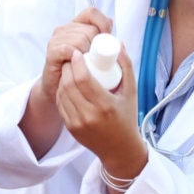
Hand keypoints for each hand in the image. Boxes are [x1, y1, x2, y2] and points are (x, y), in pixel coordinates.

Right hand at [42, 8, 112, 103]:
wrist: (60, 89)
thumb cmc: (78, 71)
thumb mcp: (93, 54)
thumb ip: (103, 40)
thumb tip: (113, 25)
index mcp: (77, 25)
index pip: (92, 13)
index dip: (103, 24)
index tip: (107, 38)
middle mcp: (65, 29)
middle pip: (89, 29)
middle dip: (98, 45)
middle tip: (97, 59)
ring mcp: (57, 39)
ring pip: (81, 39)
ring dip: (88, 54)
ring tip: (87, 65)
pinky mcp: (52, 51)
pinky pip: (68, 49)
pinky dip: (75, 57)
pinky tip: (77, 63)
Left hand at [55, 45, 146, 179]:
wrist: (120, 149)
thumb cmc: (127, 118)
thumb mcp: (132, 92)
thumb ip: (126, 66)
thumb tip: (119, 44)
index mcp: (105, 106)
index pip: (83, 79)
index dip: (77, 63)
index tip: (78, 53)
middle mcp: (89, 115)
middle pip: (69, 84)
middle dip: (67, 67)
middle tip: (72, 58)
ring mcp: (77, 123)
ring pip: (62, 93)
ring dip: (63, 78)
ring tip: (69, 69)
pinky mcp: (70, 128)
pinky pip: (61, 104)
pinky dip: (62, 91)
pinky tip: (67, 84)